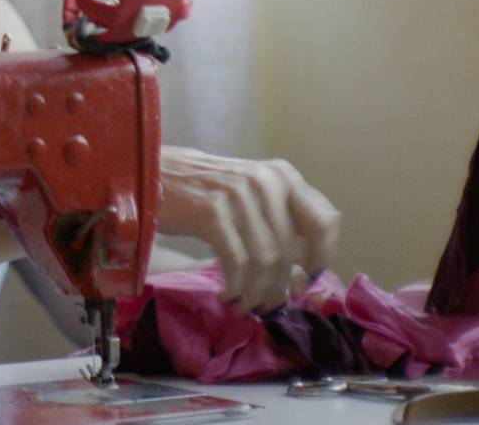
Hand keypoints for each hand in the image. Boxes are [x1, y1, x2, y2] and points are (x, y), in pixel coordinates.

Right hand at [155, 145, 340, 310]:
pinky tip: (229, 295)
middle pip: (289, 249)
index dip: (321, 257)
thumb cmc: (204, 189)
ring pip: (265, 260)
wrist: (154, 172)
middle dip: (280, 286)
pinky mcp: (212, 212)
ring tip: (247, 306)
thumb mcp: (251, 192)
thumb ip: (280, 218)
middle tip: (268, 306)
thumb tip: (303, 271)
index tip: (305, 281)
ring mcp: (239, 195)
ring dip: (258, 292)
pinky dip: (237, 286)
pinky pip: (238, 262)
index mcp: (283, 176)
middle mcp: (267, 181)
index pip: (324, 221)